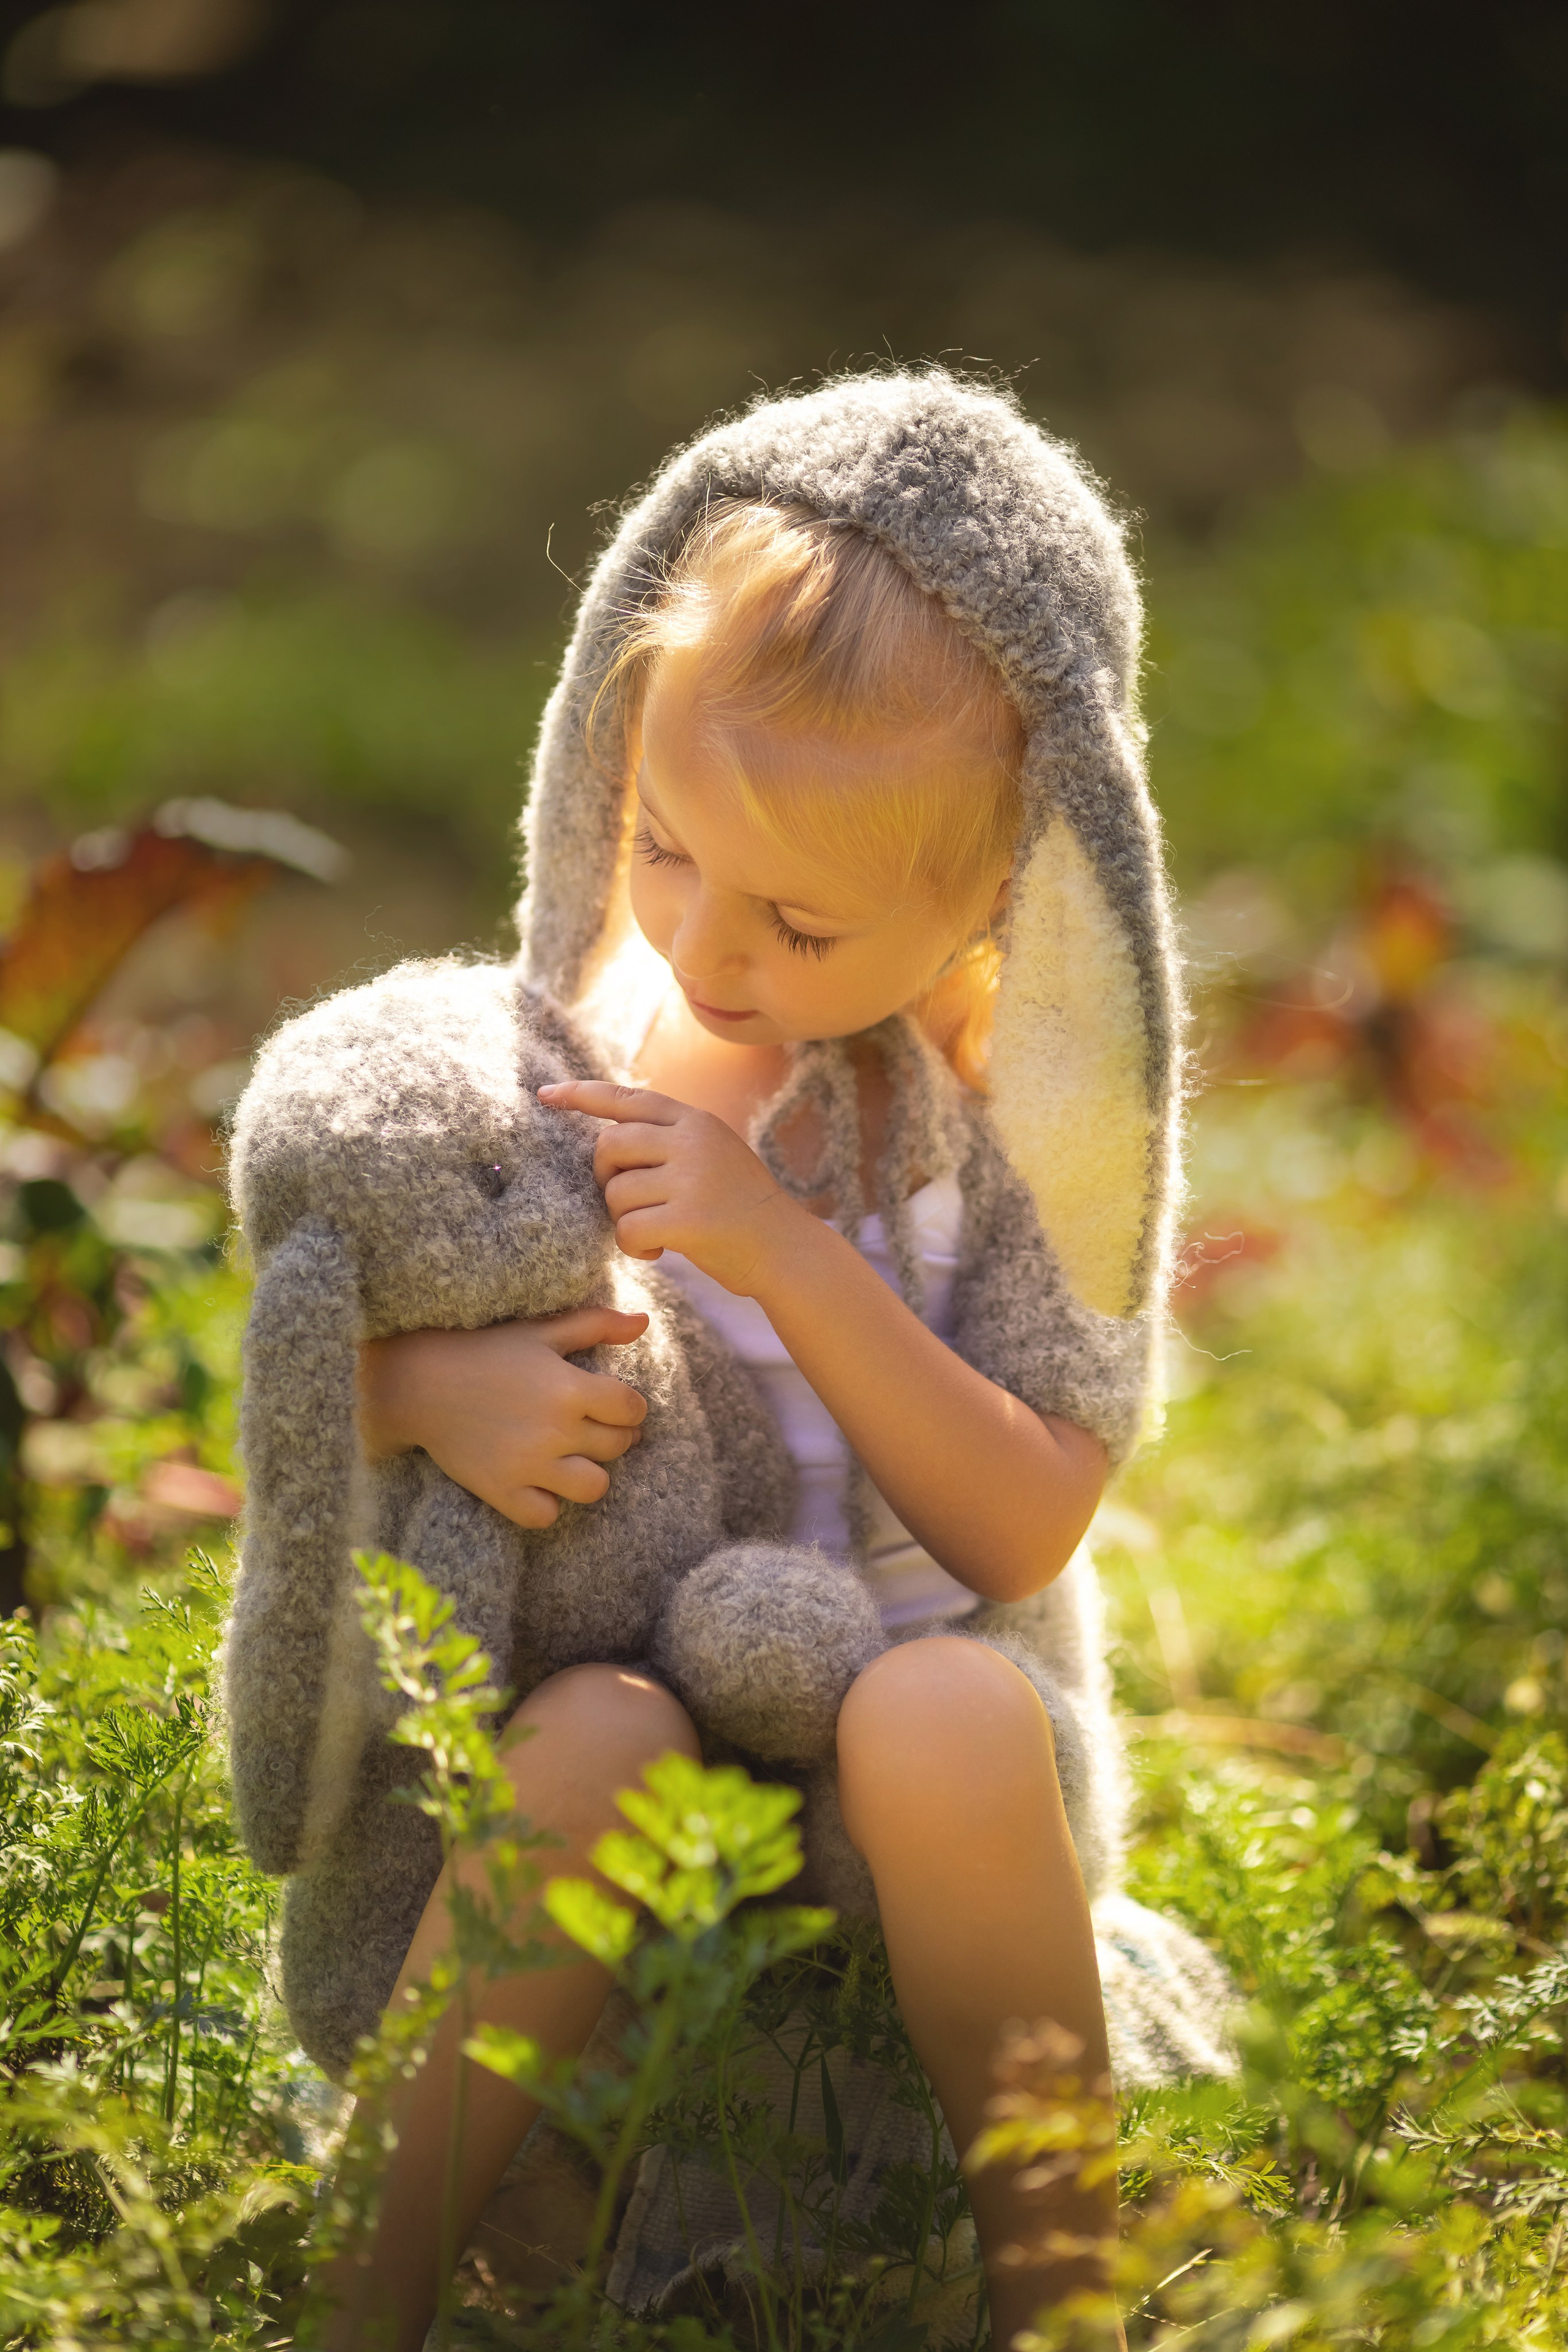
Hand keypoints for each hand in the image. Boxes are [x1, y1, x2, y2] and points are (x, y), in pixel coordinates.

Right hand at [356, 1306, 648, 1528]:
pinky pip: (546, 1515)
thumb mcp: (540, 1330)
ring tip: (571, 1458)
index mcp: (569, 1387)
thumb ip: (595, 1325)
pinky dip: (547, 1503)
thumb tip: (643, 1322)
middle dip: (613, 1435)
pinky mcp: (501, 1491)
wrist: (419, 1382)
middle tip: (591, 1426)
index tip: (613, 1404)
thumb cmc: (484, 1350)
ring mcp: (529, 1465)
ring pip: (593, 1487)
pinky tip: (538, 1482)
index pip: (632, 1408)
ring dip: (588, 1473)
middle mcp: (555, 1429)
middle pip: (617, 1446)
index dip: (629, 1406)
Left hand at [537, 1080, 806, 1294]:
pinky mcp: (689, 1218)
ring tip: (655, 1232)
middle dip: (604, 1177)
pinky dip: (633, 1246)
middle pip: (609, 1145)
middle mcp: (693, 1140)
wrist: (785, 1249)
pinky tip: (657, 1252)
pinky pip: (628, 1229)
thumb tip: (606, 1139)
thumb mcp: (713, 1154)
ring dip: (623, 1219)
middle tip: (628, 1201)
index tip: (545, 1095)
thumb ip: (669, 1140)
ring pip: (616, 1192)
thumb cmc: (739, 1208)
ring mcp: (692, 1177)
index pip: (627, 1098)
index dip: (581, 1095)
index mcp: (695, 1121)